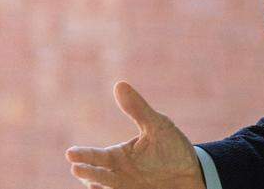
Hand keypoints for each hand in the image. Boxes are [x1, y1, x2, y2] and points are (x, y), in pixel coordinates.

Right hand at [65, 81, 205, 188]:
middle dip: (87, 172)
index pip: (95, 156)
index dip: (82, 155)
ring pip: (104, 188)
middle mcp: (116, 175)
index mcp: (117, 157)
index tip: (71, 154)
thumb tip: (119, 84)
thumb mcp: (157, 126)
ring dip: (96, 184)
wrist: (192, 173)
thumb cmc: (172, 148)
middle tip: (77, 167)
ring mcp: (125, 188)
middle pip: (95, 175)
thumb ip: (138, 109)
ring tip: (92, 183)